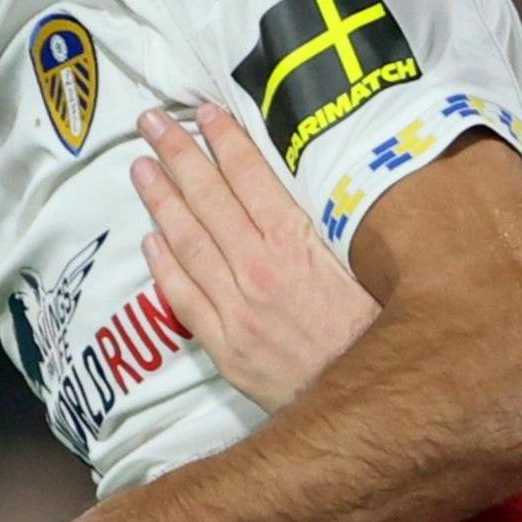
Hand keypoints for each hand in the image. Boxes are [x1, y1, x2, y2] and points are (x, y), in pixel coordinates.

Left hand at [132, 103, 379, 411]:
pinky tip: (149, 239)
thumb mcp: (367, 268)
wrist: (375, 408)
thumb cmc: (381, 334)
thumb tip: (322, 188)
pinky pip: (185, 299)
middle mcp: (260, 269)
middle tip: (151, 121)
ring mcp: (238, 309)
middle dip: (178, 155)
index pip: (251, 178)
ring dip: (161, 201)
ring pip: (188, 243)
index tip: (204, 112)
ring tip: (140, 167)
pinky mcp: (227, 348)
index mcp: (298, 244)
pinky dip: (164, 267)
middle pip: (209, 200)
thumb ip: (333, 232)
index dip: (225, 141)